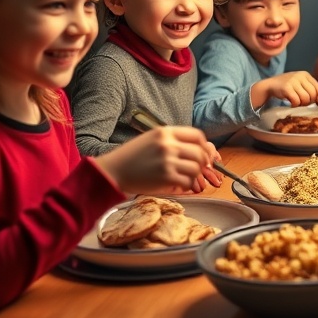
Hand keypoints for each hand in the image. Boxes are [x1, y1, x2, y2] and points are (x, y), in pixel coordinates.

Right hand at [94, 126, 215, 193]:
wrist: (112, 172)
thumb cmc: (132, 157)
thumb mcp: (151, 140)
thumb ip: (174, 141)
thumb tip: (202, 149)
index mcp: (165, 132)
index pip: (197, 135)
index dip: (204, 146)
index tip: (204, 153)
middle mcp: (168, 144)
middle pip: (200, 153)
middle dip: (202, 163)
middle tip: (196, 169)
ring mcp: (168, 161)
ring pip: (196, 168)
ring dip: (193, 175)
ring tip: (183, 177)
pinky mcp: (166, 177)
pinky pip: (188, 182)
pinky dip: (186, 185)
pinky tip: (177, 185)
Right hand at [257, 71, 317, 107]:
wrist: (270, 85)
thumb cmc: (288, 86)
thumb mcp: (300, 85)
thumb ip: (311, 90)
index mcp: (306, 74)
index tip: (315, 103)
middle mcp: (300, 76)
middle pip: (313, 94)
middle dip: (309, 102)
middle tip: (303, 103)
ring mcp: (293, 81)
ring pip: (305, 98)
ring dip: (302, 104)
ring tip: (297, 103)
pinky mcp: (286, 88)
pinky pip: (296, 101)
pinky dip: (295, 105)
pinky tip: (291, 104)